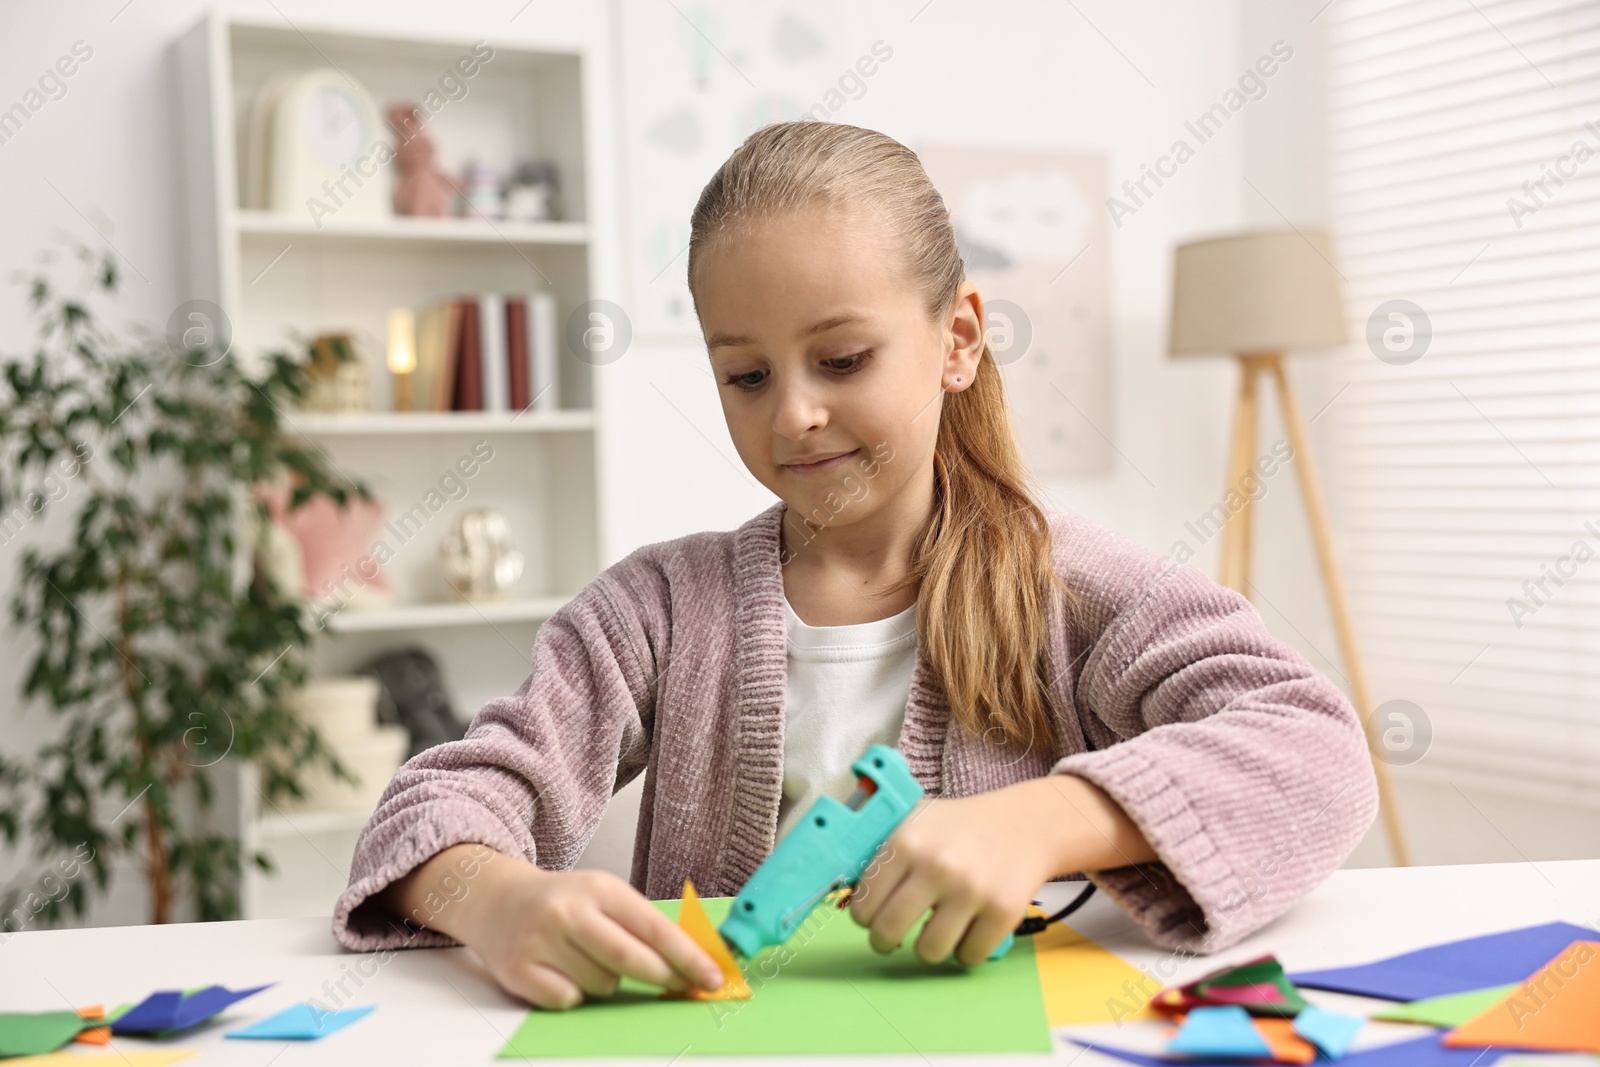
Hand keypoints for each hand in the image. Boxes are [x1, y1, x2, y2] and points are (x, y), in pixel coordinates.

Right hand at [383, 845, 726, 1009]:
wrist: (496, 900)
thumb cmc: (562, 902)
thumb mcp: (603, 896)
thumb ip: (641, 924)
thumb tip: (692, 960)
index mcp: (598, 888)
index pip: (654, 928)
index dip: (687, 957)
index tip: (712, 977)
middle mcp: (568, 911)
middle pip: (631, 960)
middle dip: (664, 977)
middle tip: (683, 987)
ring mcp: (540, 941)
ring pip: (602, 984)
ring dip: (607, 980)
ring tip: (586, 958)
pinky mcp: (518, 970)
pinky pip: (568, 1000)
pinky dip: (572, 993)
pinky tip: (560, 971)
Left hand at [845, 788, 1061, 967]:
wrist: (1024, 824)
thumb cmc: (959, 827)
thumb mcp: (914, 820)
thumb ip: (878, 847)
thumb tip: (838, 883)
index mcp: (905, 842)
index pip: (863, 904)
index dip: (865, 917)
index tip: (874, 915)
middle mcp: (936, 865)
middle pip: (888, 933)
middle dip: (886, 941)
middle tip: (893, 936)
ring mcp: (971, 890)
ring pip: (928, 952)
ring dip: (928, 947)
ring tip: (935, 929)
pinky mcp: (1003, 911)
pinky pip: (968, 956)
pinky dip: (965, 951)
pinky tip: (967, 930)